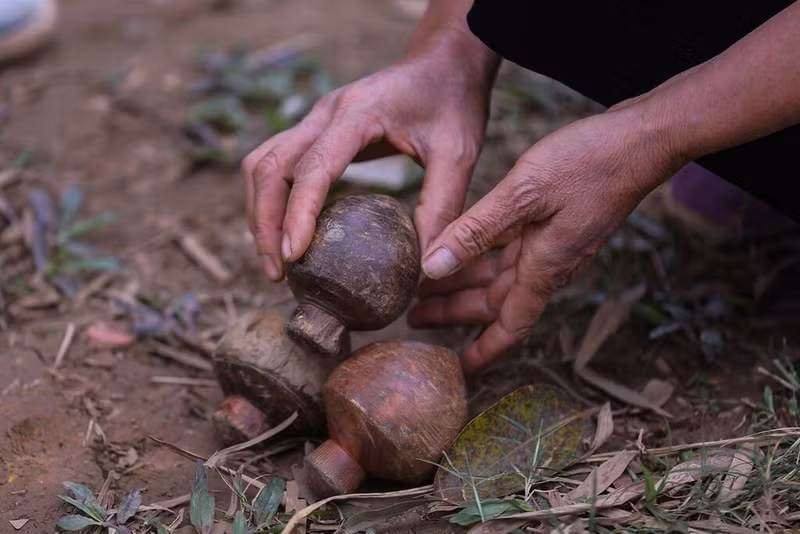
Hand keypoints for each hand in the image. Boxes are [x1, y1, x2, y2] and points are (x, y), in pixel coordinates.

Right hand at [242, 40, 498, 280]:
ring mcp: (315, 118)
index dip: (297, 213)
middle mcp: (325, 112)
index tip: (293, 256)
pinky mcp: (316, 130)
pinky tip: (285, 232)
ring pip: (262, 164)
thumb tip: (427, 268)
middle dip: (264, 222)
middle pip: (269, 167)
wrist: (444, 61)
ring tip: (275, 260)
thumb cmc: (453, 101)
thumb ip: (442, 207)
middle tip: (277, 273)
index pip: (312, 167)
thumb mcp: (459, 154)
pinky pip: (275, 163)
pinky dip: (270, 199)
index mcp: (358, 114)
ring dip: (259, 212)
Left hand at [407, 105, 686, 372]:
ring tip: (425, 285)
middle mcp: (549, 264)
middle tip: (413, 316)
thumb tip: (433, 269)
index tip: (457, 369)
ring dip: (464, 282)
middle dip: (454, 312)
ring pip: (500, 276)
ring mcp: (554, 245)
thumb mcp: (522, 194)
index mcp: (543, 267)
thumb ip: (475, 232)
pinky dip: (482, 257)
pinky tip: (463, 248)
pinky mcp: (556, 224)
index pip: (509, 325)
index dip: (483, 351)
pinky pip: (511, 253)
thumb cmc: (590, 163)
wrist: (642, 139)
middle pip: (495, 302)